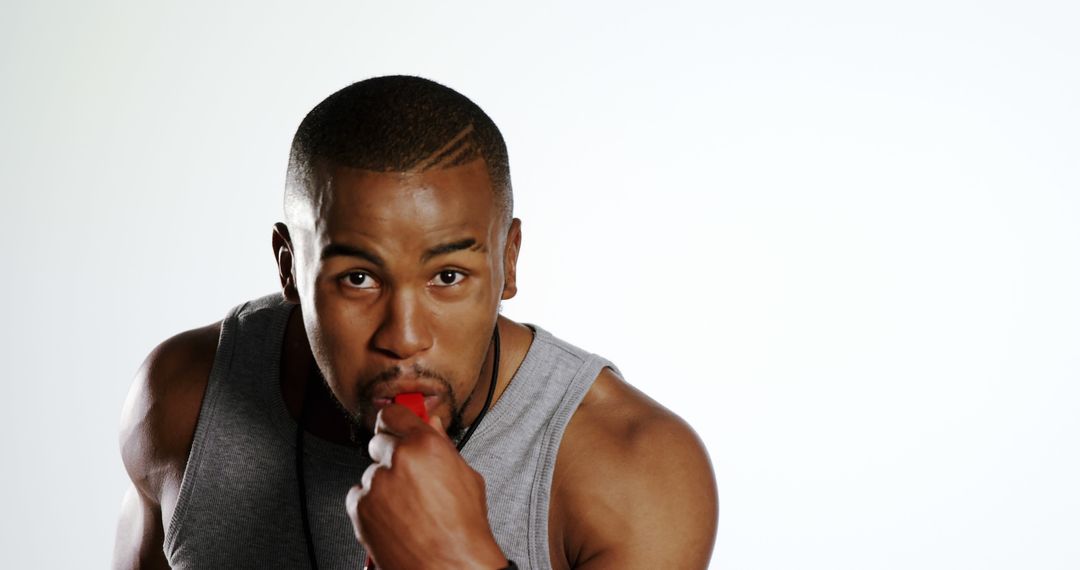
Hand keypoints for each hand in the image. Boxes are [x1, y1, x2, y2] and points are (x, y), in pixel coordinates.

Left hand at [346, 404, 507, 569]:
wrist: (448, 568)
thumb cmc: (463, 531)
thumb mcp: (466, 478)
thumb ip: (443, 446)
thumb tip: (432, 425)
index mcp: (425, 446)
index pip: (395, 413)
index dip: (397, 420)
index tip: (396, 423)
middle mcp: (397, 460)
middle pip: (379, 441)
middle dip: (392, 454)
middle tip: (409, 474)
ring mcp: (375, 485)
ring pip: (371, 471)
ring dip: (384, 483)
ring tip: (408, 505)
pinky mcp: (360, 508)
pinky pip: (360, 496)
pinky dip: (372, 505)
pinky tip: (395, 517)